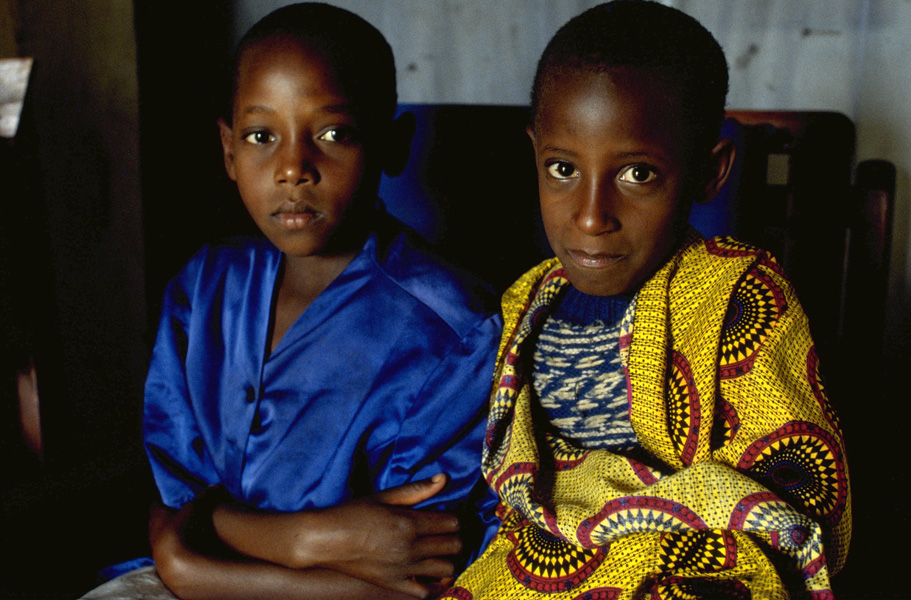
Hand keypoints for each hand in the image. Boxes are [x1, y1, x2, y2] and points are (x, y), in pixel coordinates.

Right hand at [313, 474, 461, 597]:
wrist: (325, 540)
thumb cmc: (353, 513)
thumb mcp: (383, 497)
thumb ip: (416, 490)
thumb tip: (444, 478)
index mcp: (409, 523)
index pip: (452, 523)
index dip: (453, 519)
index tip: (446, 517)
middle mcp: (410, 548)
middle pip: (454, 545)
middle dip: (454, 538)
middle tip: (445, 534)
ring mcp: (403, 569)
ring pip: (446, 568)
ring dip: (447, 560)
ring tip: (439, 553)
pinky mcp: (394, 584)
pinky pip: (426, 592)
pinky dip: (434, 585)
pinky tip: (431, 575)